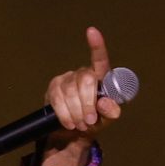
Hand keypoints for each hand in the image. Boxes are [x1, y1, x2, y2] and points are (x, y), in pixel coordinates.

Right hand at [37, 26, 124, 165]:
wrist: (73, 133)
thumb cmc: (94, 121)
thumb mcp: (107, 119)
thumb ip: (111, 111)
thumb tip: (105, 103)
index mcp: (100, 77)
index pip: (100, 59)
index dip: (97, 45)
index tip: (92, 32)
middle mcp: (83, 73)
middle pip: (85, 80)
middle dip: (88, 104)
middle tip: (89, 122)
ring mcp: (67, 79)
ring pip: (71, 92)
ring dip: (76, 113)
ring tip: (80, 125)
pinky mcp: (54, 87)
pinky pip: (58, 99)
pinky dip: (65, 115)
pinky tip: (69, 123)